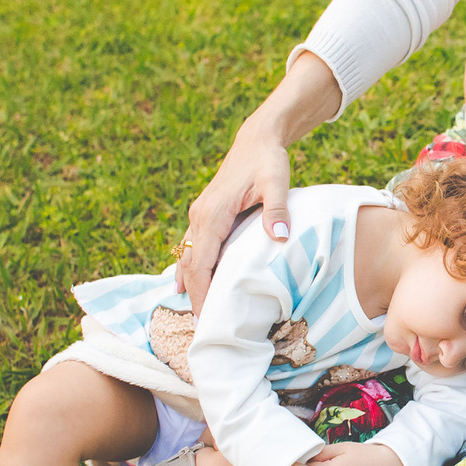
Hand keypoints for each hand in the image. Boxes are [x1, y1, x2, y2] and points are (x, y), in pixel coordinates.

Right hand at [175, 124, 292, 314]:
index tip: (205, 316)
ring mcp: (199, 215)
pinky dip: (190, 268)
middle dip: (194, 295)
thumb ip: (277, 210)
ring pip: (187, 256)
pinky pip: (191, 247)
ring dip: (189, 284)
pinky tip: (186, 286)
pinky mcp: (204, 215)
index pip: (201, 262)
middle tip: (201, 325)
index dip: (201, 291)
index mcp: (213, 214)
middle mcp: (200, 216)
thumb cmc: (268, 161)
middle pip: (189, 264)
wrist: (257, 140)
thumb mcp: (277, 182)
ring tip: (196, 313)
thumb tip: (279, 236)